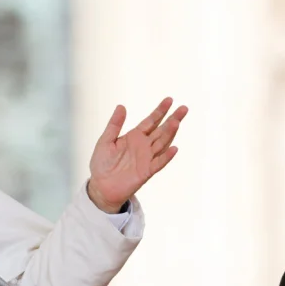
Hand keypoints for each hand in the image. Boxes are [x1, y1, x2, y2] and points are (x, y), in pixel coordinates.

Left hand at [87, 97, 187, 212]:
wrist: (101, 186)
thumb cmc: (102, 164)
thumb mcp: (105, 141)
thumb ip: (114, 124)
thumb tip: (121, 106)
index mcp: (134, 136)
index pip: (150, 121)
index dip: (160, 111)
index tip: (169, 100)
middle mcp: (144, 145)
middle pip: (161, 130)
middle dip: (172, 119)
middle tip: (183, 108)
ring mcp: (147, 158)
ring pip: (162, 143)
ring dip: (170, 133)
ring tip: (176, 122)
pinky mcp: (147, 171)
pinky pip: (159, 163)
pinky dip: (166, 156)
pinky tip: (174, 148)